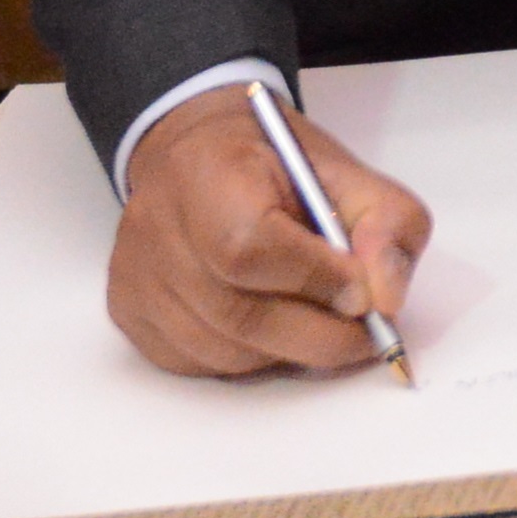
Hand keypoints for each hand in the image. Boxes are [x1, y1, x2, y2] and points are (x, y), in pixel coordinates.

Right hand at [108, 85, 430, 376]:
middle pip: (239, 314)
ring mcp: (137, 275)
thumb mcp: (347, 173)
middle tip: (362, 332)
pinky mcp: (130, 313)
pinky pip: (201, 364)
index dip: (314, 280)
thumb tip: (385, 298)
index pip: (249, 246)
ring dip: (286, 350)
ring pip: (225, 351)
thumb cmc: (270, 166)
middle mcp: (155, 226)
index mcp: (206, 172)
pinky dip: (249, 358)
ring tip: (314, 318)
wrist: (199, 152)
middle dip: (318, 335)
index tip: (363, 293)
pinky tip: (267, 322)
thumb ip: (385, 224)